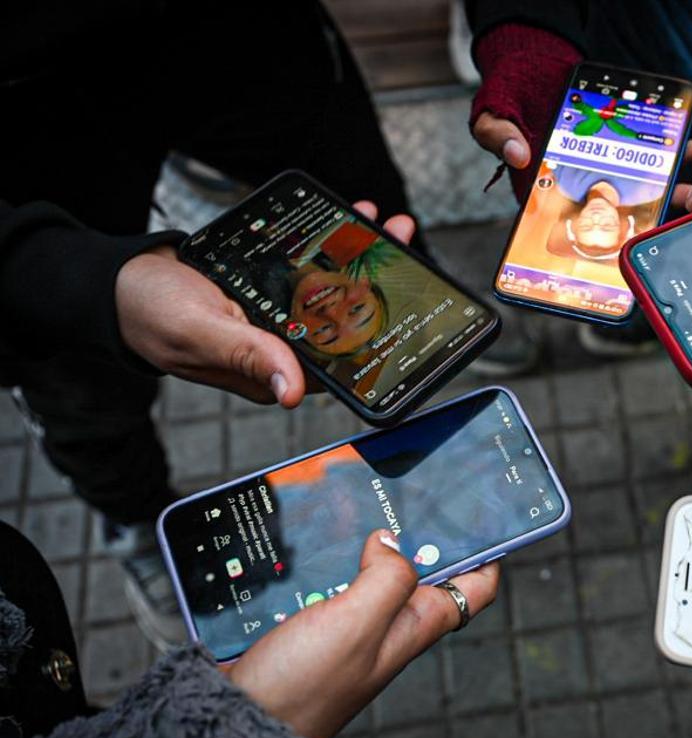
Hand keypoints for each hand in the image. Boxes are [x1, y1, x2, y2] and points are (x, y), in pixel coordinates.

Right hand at [115, 202, 413, 405]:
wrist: (119, 282)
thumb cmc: (149, 312)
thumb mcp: (199, 330)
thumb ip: (247, 354)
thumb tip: (291, 392)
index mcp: (272, 371)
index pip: (338, 358)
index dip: (374, 327)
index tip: (401, 291)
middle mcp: (281, 348)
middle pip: (343, 319)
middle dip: (377, 281)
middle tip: (403, 239)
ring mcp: (276, 319)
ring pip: (331, 291)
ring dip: (359, 258)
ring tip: (384, 224)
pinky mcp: (269, 294)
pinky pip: (308, 272)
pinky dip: (329, 248)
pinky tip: (346, 223)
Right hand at [226, 530, 498, 737]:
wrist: (241, 725)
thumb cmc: (303, 688)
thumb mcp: (359, 623)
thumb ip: (388, 577)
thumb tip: (392, 540)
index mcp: (415, 625)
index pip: (474, 588)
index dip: (488, 551)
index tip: (486, 512)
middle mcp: (389, 625)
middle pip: (424, 571)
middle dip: (420, 532)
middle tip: (408, 490)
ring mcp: (352, 626)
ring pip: (373, 572)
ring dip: (366, 542)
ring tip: (356, 504)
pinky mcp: (314, 625)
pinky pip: (331, 582)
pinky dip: (326, 561)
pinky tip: (311, 543)